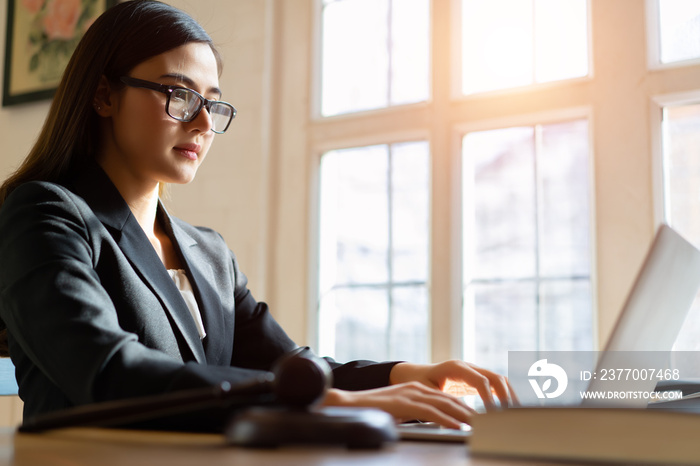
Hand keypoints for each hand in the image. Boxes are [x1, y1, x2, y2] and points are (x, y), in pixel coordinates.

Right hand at [321, 383, 475, 428]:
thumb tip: (434, 423)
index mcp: (416, 389)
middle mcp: (416, 389)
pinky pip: (430, 412)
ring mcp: (410, 394)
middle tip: (486, 421)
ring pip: (443, 404)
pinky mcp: (404, 403)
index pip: (446, 397)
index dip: (464, 407)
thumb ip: (416, 414)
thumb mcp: (400, 410)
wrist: (349, 404)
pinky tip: (456, 426)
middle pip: (449, 399)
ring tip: (477, 425)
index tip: (479, 417)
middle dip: (469, 411)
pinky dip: (446, 419)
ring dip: (463, 415)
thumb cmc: (374, 410)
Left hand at [388, 360, 517, 410]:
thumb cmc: (418, 383)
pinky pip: (495, 385)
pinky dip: (504, 395)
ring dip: (509, 395)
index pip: (480, 380)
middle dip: (505, 395)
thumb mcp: (428, 392)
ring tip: (515, 413)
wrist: (414, 374)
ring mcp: (473, 371)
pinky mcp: (476, 379)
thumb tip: (460, 415)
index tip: (493, 413)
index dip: (489, 397)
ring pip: (498, 379)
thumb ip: (444, 401)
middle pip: (494, 377)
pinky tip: (509, 408)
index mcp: (455, 367)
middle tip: (510, 414)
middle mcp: (467, 366)